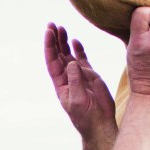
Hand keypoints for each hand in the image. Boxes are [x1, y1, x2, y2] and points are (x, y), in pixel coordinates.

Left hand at [44, 22, 114, 141]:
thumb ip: (75, 81)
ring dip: (64, 42)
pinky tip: (75, 41)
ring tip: (61, 28)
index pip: (52, 61)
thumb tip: (72, 63)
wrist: (100, 124)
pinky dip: (79, 50)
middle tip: (52, 24)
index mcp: (61, 83)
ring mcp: (79, 75)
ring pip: (69, 55)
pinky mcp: (90, 76)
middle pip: (58, 55)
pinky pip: (82, 59)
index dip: (50, 46)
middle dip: (55, 40)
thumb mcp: (78, 100)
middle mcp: (67, 77)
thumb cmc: (86, 117)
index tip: (49, 32)